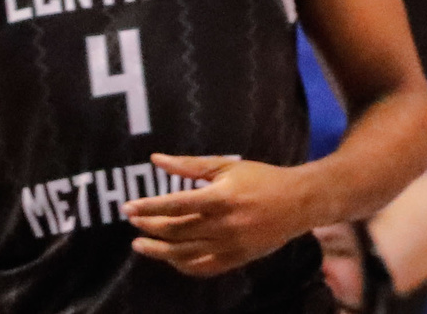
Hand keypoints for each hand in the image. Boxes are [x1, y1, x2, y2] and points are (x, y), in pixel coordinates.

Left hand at [127, 156, 308, 276]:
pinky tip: (169, 257)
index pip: (175, 205)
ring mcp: (229, 245)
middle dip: (150, 226)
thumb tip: (156, 159)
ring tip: (140, 244)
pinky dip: (181, 265)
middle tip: (133, 221)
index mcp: (221, 197)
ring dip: (158, 250)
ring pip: (184, 254)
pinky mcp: (235, 259)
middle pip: (176, 231)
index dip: (149, 207)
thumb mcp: (226, 166)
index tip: (128, 208)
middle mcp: (223, 224)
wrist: (298, 202)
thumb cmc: (261, 178)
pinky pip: (201, 268)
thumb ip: (190, 165)